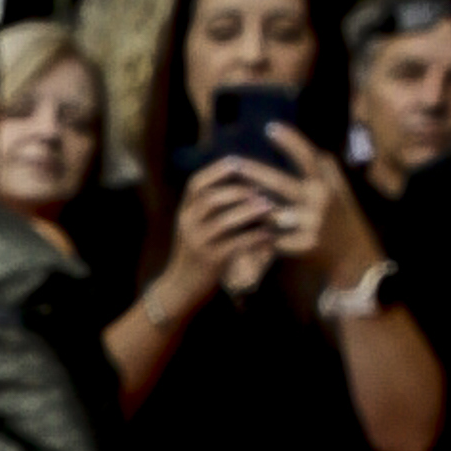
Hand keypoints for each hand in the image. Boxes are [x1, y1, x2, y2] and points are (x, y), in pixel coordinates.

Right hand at [158, 159, 281, 310]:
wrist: (181, 288)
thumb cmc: (196, 254)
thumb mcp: (194, 228)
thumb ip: (208, 209)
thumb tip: (239, 187)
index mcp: (184, 212)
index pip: (196, 184)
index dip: (217, 171)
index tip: (238, 161)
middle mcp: (187, 224)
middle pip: (211, 198)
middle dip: (238, 190)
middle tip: (262, 189)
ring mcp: (198, 242)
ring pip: (225, 220)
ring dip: (250, 211)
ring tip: (269, 207)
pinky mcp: (211, 260)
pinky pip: (237, 243)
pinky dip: (256, 236)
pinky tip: (270, 234)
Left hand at [235, 127, 385, 287]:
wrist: (354, 256)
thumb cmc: (341, 218)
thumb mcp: (340, 191)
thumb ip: (328, 170)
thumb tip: (314, 148)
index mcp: (326, 185)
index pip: (308, 158)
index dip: (291, 141)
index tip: (270, 127)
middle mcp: (321, 202)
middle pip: (281, 183)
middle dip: (254, 172)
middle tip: (232, 162)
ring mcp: (313, 224)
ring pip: (272, 212)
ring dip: (251, 205)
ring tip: (229, 196)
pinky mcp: (306, 244)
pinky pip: (274, 236)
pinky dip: (259, 232)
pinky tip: (243, 228)